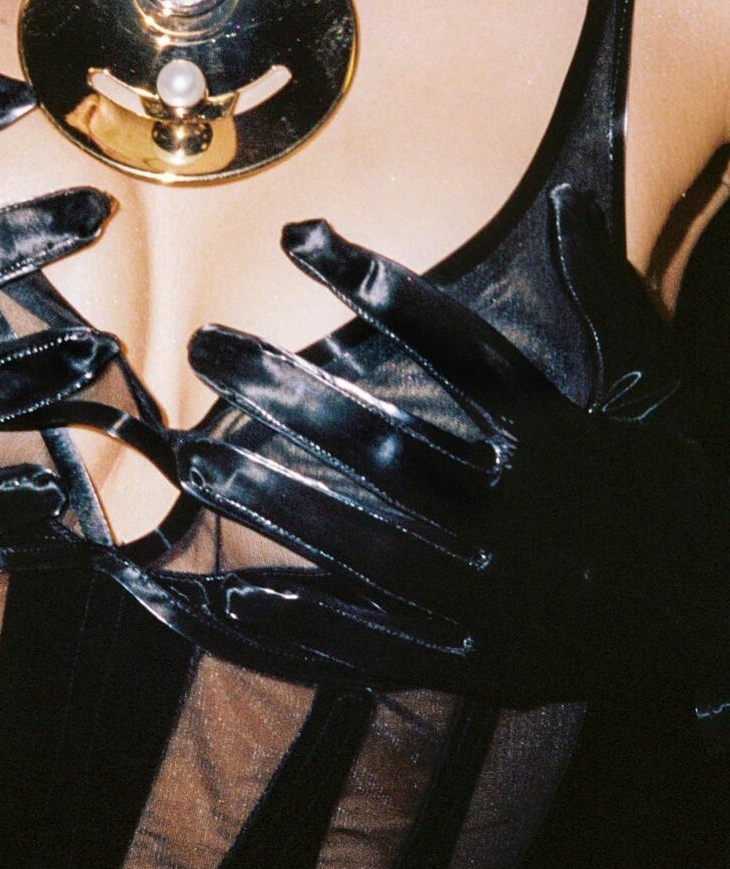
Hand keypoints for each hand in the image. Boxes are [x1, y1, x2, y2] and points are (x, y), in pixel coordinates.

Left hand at [178, 185, 728, 718]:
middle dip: (290, 395)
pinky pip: (382, 646)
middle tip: (207, 345)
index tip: (300, 237)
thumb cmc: (672, 498)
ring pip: (369, 544)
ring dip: (274, 500)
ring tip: (192, 458)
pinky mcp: (480, 668)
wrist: (717, 630)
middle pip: (390, 448)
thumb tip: (568, 201)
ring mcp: (497, 601)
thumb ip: (603, 296)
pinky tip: (232, 589)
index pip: (457, 347)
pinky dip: (307, 618)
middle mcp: (523, 518)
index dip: (377, 288)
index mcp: (560, 444)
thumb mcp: (654, 390)